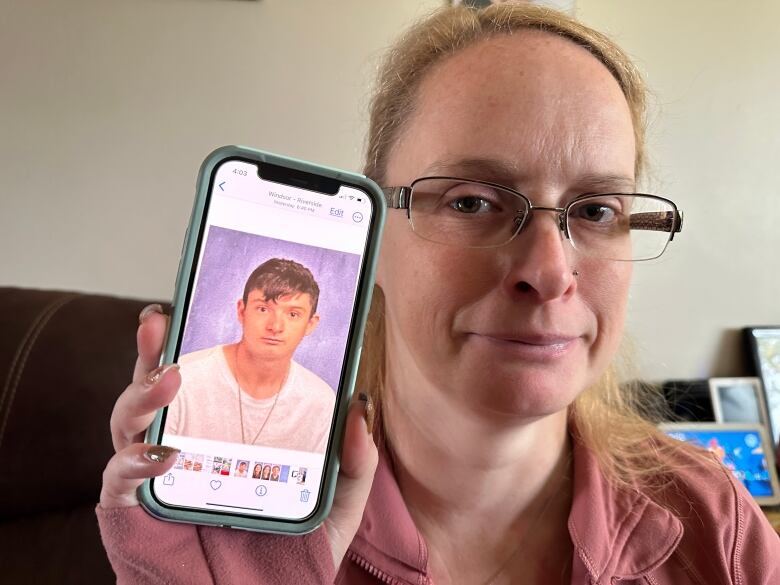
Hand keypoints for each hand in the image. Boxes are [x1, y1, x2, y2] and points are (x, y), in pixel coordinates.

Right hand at [99, 304, 378, 569]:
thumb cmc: (293, 561)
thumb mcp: (337, 507)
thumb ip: (354, 462)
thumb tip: (359, 408)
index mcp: (220, 439)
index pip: (198, 384)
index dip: (190, 344)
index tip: (190, 308)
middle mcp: (180, 451)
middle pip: (152, 390)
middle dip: (150, 351)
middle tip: (159, 320)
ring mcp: (154, 482)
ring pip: (127, 425)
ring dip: (142, 395)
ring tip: (170, 379)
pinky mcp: (134, 516)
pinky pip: (118, 481)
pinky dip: (134, 462)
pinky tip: (164, 453)